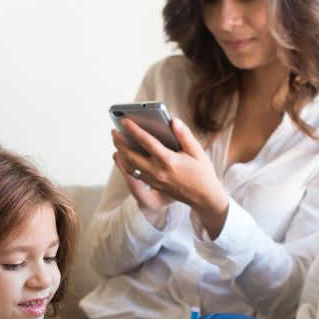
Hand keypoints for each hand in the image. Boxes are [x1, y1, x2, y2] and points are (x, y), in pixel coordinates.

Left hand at [111, 117, 229, 237]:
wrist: (204, 198)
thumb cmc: (202, 172)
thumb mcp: (197, 152)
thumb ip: (185, 135)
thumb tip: (173, 121)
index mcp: (169, 161)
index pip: (147, 142)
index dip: (134, 130)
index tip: (124, 120)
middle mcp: (158, 171)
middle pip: (131, 156)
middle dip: (120, 142)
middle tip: (114, 130)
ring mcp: (154, 180)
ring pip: (129, 166)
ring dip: (120, 152)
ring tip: (117, 140)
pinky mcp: (153, 184)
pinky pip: (133, 174)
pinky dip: (125, 163)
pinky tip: (123, 154)